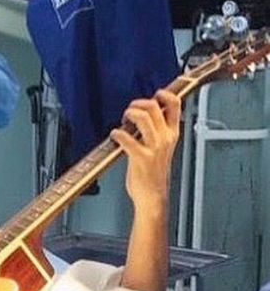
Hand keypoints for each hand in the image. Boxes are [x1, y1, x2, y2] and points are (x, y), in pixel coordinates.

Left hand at [110, 89, 180, 212]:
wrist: (152, 196)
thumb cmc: (153, 173)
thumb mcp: (161, 148)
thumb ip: (156, 131)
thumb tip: (144, 115)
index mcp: (172, 135)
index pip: (176, 105)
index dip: (165, 94)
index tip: (155, 94)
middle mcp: (165, 138)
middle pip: (154, 107)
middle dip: (138, 103)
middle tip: (130, 110)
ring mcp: (154, 147)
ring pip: (143, 117)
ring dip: (129, 113)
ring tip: (123, 121)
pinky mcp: (141, 157)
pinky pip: (127, 137)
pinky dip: (117, 133)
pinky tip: (114, 136)